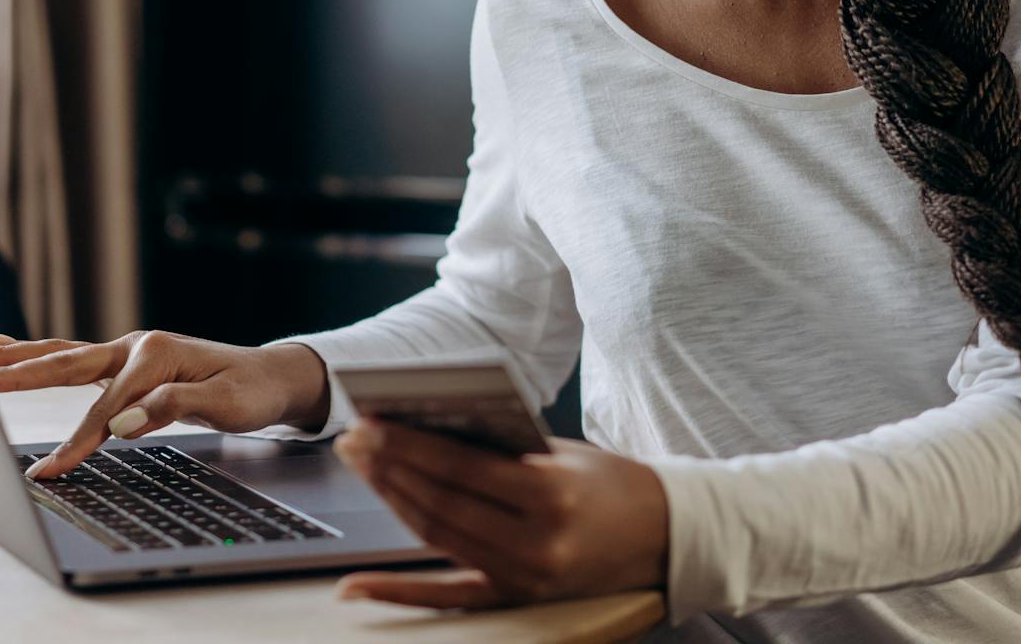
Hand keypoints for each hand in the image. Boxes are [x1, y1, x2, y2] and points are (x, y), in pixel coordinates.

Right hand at [0, 330, 326, 478]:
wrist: (271, 375)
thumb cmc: (251, 391)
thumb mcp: (223, 404)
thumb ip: (171, 407)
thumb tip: (121, 424)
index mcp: (156, 354)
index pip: (105, 407)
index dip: (77, 441)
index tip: (49, 471)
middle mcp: (136, 345)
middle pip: (66, 362)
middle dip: (17, 371)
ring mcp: (127, 350)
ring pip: (61, 354)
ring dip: (15, 356)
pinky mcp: (124, 361)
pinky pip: (72, 358)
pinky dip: (36, 353)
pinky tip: (4, 344)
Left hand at [331, 418, 668, 608]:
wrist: (667, 535)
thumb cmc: (612, 483)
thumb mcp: (563, 453)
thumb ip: (502, 447)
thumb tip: (427, 429)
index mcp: (552, 494)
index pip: (461, 468)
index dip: (408, 445)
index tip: (370, 422)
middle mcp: (537, 542)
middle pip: (441, 503)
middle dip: (389, 468)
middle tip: (353, 440)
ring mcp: (525, 577)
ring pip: (437, 538)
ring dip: (391, 502)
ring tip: (362, 469)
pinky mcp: (517, 599)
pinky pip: (446, 597)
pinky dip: (396, 592)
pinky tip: (355, 586)